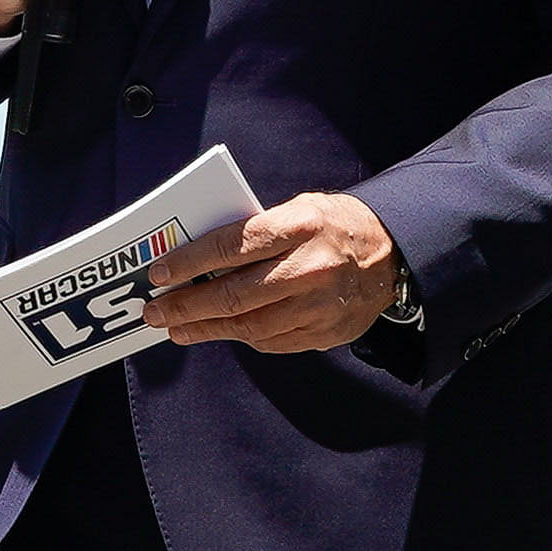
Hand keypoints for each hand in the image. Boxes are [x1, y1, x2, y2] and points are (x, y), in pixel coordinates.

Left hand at [141, 193, 406, 352]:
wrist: (396, 254)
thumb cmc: (333, 224)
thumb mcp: (299, 209)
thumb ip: (256, 230)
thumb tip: (199, 258)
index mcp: (300, 226)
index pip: (232, 246)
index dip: (190, 262)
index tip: (159, 273)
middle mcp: (311, 267)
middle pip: (235, 294)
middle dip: (187, 306)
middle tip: (155, 312)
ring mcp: (320, 305)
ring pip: (250, 326)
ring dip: (206, 329)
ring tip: (176, 328)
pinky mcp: (326, 333)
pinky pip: (272, 341)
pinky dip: (241, 337)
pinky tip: (219, 331)